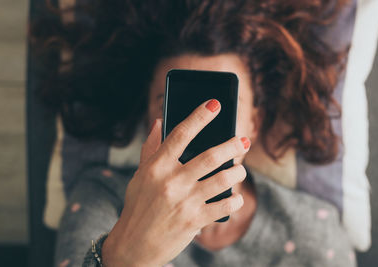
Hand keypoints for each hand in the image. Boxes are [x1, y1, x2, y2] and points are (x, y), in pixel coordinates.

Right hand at [102, 99, 250, 266]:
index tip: (215, 104)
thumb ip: (152, 147)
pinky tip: (236, 197)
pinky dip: (235, 200)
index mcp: (156, 166)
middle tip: (244, 140)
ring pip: (222, 180)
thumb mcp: (140, 175)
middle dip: (232, 145)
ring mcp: (184, 202)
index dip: (199, 116)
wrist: (133, 244)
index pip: (181, 134)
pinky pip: (224, 206)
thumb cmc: (138, 205)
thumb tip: (159, 121)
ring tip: (241, 170)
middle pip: (209, 156)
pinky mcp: (194, 221)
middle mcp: (171, 182)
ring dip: (238, 173)